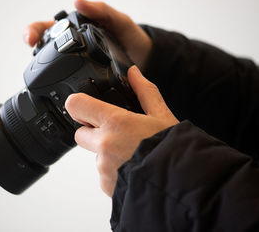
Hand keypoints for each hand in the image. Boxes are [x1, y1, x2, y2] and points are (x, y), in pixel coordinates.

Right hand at [23, 0, 152, 69]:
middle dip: (35, 49)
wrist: (144, 58)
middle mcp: (74, 45)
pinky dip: (61, 82)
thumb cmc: (130, 36)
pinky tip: (58, 87)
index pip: (49, 28)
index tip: (31, 37)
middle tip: (32, 51)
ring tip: (40, 71)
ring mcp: (78, 63)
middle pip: (45, 47)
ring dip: (44, 67)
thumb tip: (78, 1)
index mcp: (78, 28)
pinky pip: (69, 79)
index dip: (36, 31)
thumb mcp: (118, 20)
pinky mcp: (85, 77)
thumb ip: (101, 11)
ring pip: (54, 65)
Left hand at [65, 66, 178, 196]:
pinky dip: (115, 172)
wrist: (182, 184)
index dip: (78, 105)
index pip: (76, 105)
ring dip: (108, 154)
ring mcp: (104, 168)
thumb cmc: (173, 149)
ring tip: (133, 155)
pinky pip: (104, 174)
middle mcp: (104, 145)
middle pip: (80, 133)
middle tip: (118, 134)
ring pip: (96, 155)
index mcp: (115, 122)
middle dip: (93, 132)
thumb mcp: (161, 115)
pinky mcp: (107, 185)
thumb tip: (133, 73)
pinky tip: (133, 169)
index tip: (86, 108)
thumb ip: (144, 91)